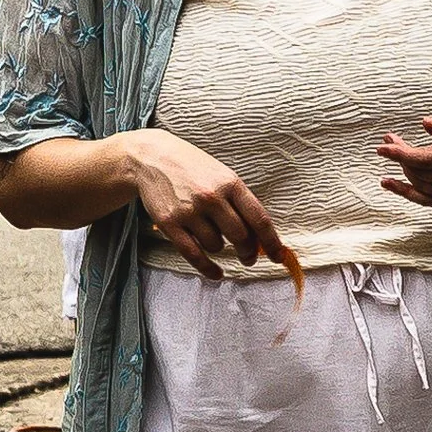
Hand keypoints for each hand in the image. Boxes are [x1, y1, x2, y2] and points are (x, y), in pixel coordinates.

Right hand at [124, 130, 297, 281]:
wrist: (153, 158)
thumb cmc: (193, 168)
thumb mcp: (222, 175)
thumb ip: (240, 202)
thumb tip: (260, 237)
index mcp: (230, 183)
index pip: (259, 219)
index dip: (272, 242)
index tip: (278, 256)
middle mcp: (211, 197)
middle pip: (240, 237)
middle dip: (247, 251)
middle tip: (248, 257)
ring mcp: (189, 211)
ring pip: (216, 245)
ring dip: (219, 248)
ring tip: (214, 236)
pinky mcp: (169, 224)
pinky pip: (194, 255)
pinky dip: (208, 268)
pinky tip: (216, 273)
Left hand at [378, 107, 431, 209]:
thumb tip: (424, 125)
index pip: (426, 159)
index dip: (401, 153)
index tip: (383, 146)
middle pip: (422, 174)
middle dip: (401, 158)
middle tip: (389, 140)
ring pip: (424, 190)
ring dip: (403, 175)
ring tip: (390, 158)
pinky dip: (413, 193)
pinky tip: (395, 185)